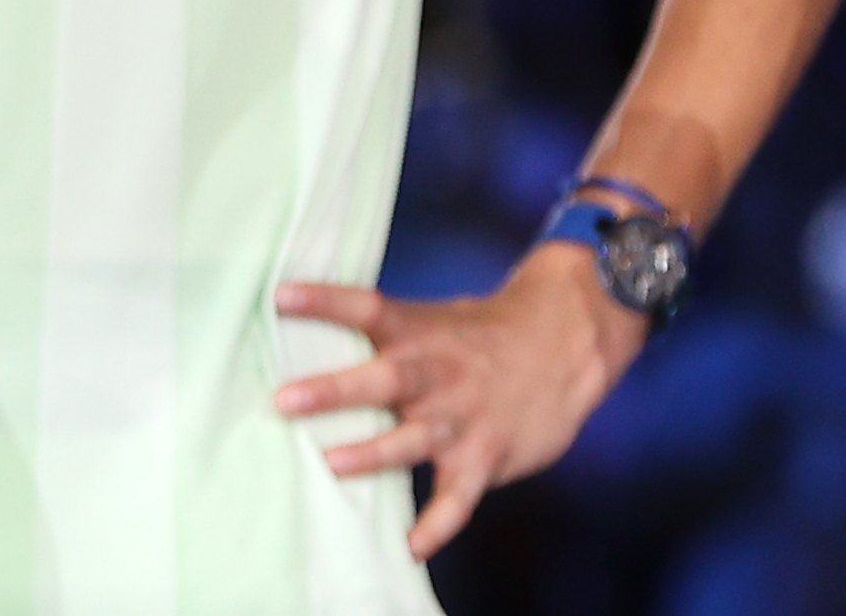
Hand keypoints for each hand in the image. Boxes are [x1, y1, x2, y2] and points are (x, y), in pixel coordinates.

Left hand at [272, 248, 647, 557]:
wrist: (564, 345)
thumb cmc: (480, 335)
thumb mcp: (432, 319)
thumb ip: (382, 335)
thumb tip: (305, 334)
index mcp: (416, 331)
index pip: (365, 307)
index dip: (324, 301)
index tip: (282, 296)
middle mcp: (436, 374)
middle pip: (383, 380)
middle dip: (333, 391)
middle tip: (284, 400)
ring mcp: (462, 418)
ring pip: (413, 438)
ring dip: (372, 453)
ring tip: (331, 466)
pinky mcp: (486, 456)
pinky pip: (459, 497)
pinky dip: (437, 525)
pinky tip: (411, 548)